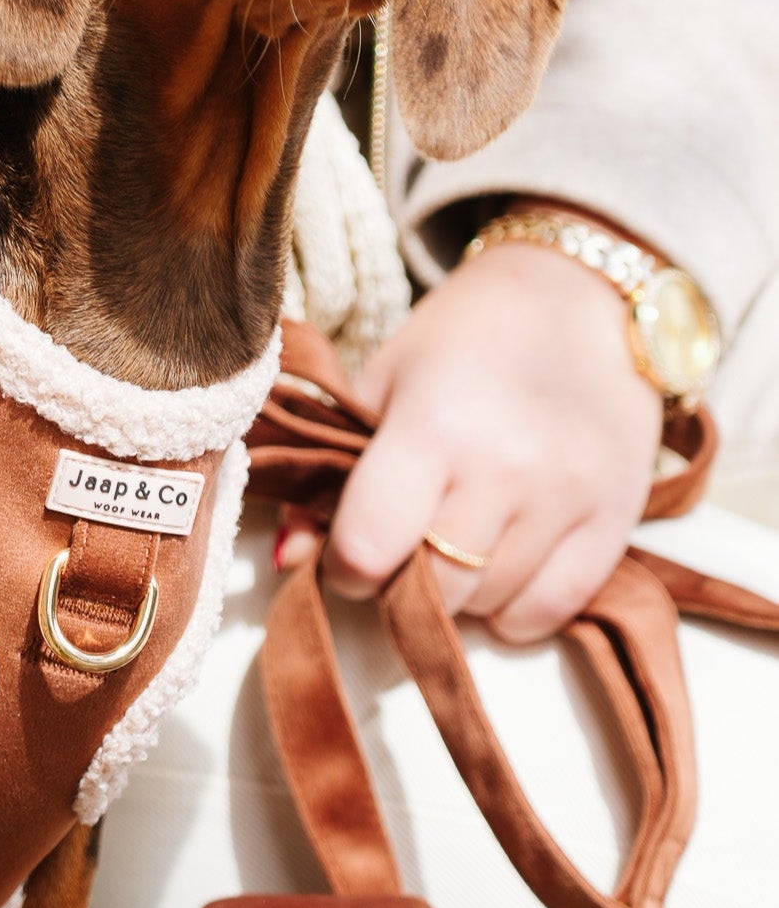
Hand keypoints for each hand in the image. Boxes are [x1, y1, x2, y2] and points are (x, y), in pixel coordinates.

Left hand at [295, 239, 663, 641]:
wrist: (580, 295)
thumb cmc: (465, 336)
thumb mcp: (381, 383)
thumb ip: (331, 473)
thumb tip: (290, 558)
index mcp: (432, 425)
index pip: (368, 548)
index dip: (342, 566)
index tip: (346, 551)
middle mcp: (505, 468)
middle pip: (431, 590)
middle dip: (397, 585)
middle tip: (400, 547)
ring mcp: (567, 497)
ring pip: (486, 607)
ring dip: (456, 595)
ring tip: (453, 540)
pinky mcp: (617, 519)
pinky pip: (549, 612)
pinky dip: (513, 609)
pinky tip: (500, 566)